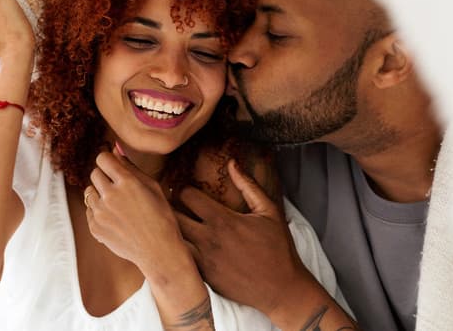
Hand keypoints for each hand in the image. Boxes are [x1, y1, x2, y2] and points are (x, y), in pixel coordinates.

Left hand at [84, 150, 187, 275]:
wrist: (159, 251)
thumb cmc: (160, 216)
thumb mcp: (153, 187)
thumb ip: (132, 167)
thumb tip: (115, 151)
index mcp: (127, 182)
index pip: (102, 158)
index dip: (108, 161)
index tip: (113, 167)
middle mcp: (110, 195)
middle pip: (94, 173)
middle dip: (104, 177)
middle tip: (118, 188)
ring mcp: (100, 213)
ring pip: (89, 192)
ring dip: (100, 194)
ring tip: (117, 205)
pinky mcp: (94, 227)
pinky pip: (89, 210)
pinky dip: (98, 212)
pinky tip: (115, 219)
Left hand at [176, 159, 311, 316]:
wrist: (282, 289)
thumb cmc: (278, 248)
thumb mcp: (269, 211)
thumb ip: (248, 185)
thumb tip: (232, 162)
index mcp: (223, 220)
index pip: (186, 196)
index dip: (183, 190)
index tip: (186, 192)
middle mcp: (208, 240)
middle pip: (172, 217)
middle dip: (170, 208)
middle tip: (173, 206)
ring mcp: (203, 262)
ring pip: (171, 241)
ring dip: (170, 231)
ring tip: (172, 226)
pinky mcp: (202, 279)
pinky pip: (179, 262)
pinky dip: (176, 253)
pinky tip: (180, 248)